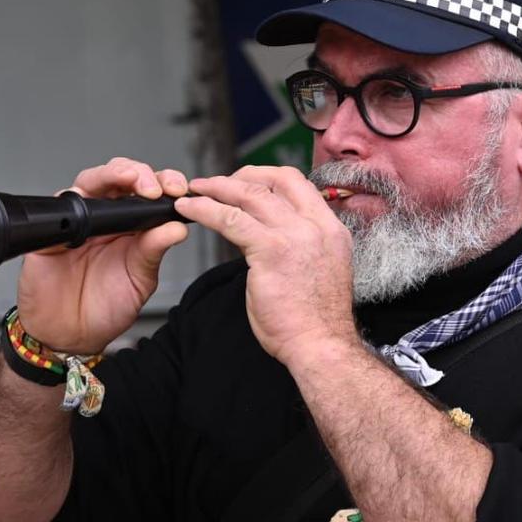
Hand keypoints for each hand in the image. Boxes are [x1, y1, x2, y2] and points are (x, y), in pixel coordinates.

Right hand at [16, 158, 190, 353]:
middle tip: (154, 187)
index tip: (179, 189)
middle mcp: (105, 218)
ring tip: (130, 180)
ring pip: (89, 182)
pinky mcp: (49, 233)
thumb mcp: (139, 279)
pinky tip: (89, 208)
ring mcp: (77, 222)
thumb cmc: (106, 307)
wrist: (72, 335)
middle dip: (139, 173)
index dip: (164, 182)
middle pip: (119, 176)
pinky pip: (57, 209)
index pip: (148, 191)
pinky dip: (73, 202)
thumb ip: (154, 251)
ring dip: (111, 175)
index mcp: (132, 226)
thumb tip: (177, 227)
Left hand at [176, 165, 357, 370]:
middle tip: (216, 183)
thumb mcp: (317, 271)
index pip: (299, 185)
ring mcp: (295, 235)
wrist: (320, 344)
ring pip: (250, 195)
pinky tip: (190, 210)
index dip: (268, 177)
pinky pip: (231, 219)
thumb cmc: (315, 320)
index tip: (246, 182)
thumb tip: (272, 239)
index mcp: (330, 229)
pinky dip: (206, 210)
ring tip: (195, 191)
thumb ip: (300, 248)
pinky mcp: (271, 251)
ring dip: (218, 188)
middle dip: (241, 176)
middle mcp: (316, 226)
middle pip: (276, 180)